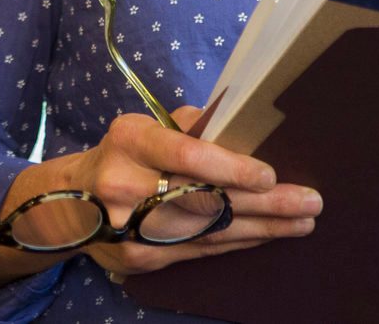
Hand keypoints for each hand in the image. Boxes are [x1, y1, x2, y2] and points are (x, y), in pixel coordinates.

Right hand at [76, 105, 321, 276]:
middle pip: (204, 199)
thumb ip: (186, 124)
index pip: (184, 154)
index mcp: (129, 140)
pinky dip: (237, 242)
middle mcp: (126, 185)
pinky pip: (199, 251)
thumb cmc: (121, 155)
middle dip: (263, 203)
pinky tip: (267, 236)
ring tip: (302, 221)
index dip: (229, 167)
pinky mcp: (140, 259)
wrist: (69, 205)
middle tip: (309, 201)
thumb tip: (239, 119)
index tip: (269, 174)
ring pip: (208, 230)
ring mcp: (131, 228)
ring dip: (262, 227)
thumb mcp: (142, 126)